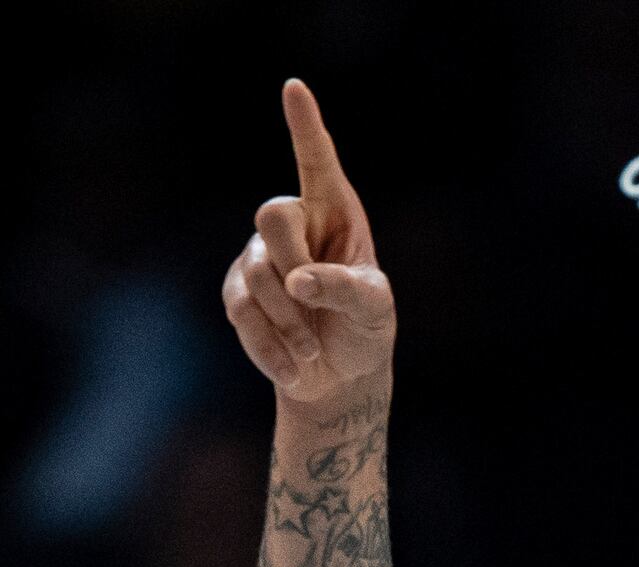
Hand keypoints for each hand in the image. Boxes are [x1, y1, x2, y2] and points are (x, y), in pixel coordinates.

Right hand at [222, 80, 394, 406]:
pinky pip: (242, 310)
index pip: (317, 161)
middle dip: (294, 264)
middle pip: (272, 215)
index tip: (295, 89)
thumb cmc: (363, 329)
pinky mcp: (238, 292)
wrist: (337, 377)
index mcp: (334, 212)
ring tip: (313, 348)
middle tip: (313, 302)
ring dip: (289, 320)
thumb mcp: (373, 309)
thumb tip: (298, 283)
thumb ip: (344, 288)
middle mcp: (293, 222)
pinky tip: (295, 368)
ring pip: (256, 272)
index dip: (305, 126)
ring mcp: (259, 254)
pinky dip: (270, 345)